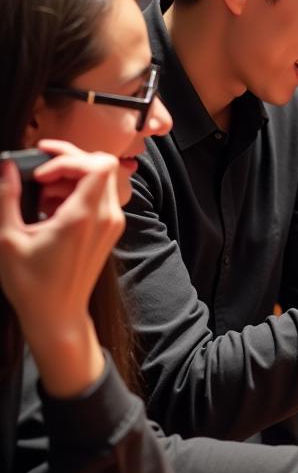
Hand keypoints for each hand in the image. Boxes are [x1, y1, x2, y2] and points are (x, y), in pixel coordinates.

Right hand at [0, 141, 123, 396]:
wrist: (58, 314)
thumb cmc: (32, 284)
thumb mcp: (8, 239)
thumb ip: (5, 198)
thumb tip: (6, 167)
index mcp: (84, 217)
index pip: (97, 165)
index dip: (68, 158)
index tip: (40, 172)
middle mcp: (106, 217)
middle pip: (102, 166)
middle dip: (68, 162)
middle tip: (38, 173)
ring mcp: (112, 223)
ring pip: (101, 180)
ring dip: (71, 178)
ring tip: (41, 196)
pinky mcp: (110, 229)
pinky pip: (100, 196)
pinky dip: (77, 192)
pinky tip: (51, 208)